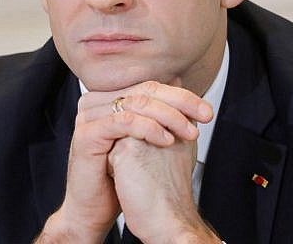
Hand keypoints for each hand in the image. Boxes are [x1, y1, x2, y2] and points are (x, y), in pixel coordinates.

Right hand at [38, 81, 213, 241]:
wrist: (95, 209)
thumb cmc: (119, 177)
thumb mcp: (144, 141)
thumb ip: (158, 113)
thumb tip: (179, 83)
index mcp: (107, 99)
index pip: (149, 87)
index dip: (181, 96)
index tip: (206, 111)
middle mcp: (94, 102)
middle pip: (144, 91)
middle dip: (180, 103)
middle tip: (205, 116)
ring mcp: (87, 117)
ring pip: (136, 104)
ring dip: (169, 116)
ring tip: (189, 133)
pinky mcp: (85, 134)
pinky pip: (123, 122)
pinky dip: (148, 128)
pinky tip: (166, 141)